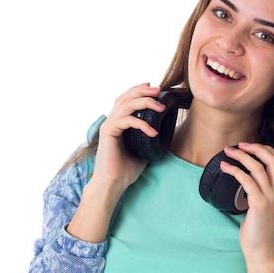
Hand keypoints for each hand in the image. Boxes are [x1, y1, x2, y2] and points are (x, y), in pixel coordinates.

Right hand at [67, 83, 164, 242]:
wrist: (112, 184)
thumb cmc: (125, 170)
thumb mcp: (143, 151)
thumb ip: (149, 141)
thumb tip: (164, 135)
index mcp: (118, 123)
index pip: (126, 99)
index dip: (139, 90)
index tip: (154, 88)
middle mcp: (112, 121)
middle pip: (125, 97)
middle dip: (143, 91)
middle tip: (159, 90)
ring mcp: (109, 126)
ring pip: (126, 105)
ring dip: (144, 102)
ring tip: (160, 107)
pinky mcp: (108, 133)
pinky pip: (127, 121)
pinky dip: (142, 124)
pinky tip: (153, 132)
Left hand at [220, 142, 273, 272]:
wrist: (260, 249)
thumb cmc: (257, 228)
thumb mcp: (261, 205)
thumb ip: (258, 190)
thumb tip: (244, 176)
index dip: (266, 149)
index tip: (250, 146)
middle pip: (272, 160)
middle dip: (256, 148)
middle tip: (240, 144)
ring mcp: (269, 198)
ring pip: (258, 168)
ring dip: (241, 156)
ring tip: (228, 152)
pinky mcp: (259, 204)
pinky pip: (247, 181)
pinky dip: (234, 171)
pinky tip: (225, 167)